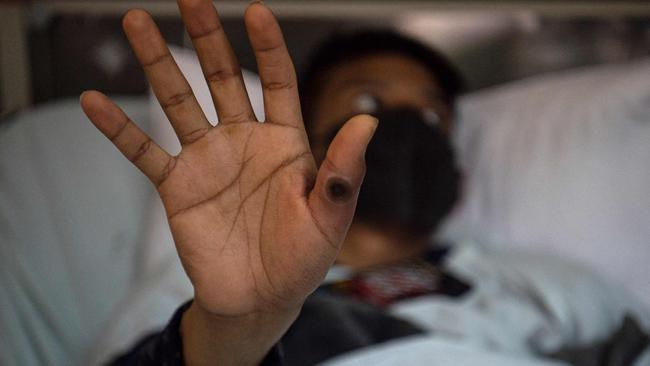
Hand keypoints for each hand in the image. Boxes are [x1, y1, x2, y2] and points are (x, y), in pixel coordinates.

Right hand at [81, 1, 375, 360]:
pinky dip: (119, 129)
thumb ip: (343, 171)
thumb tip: (368, 121)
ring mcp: (207, 161)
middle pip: (222, 79)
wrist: (261, 298)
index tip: (256, 10)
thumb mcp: (330, 216)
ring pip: (179, 103)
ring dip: (158, 64)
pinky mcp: (178, 187)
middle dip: (208, 38)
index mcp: (284, 143)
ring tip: (137, 22)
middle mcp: (243, 142)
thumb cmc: (302, 259)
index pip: (277, 82)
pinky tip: (94, 101)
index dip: (268, 47)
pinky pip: (144, 152)